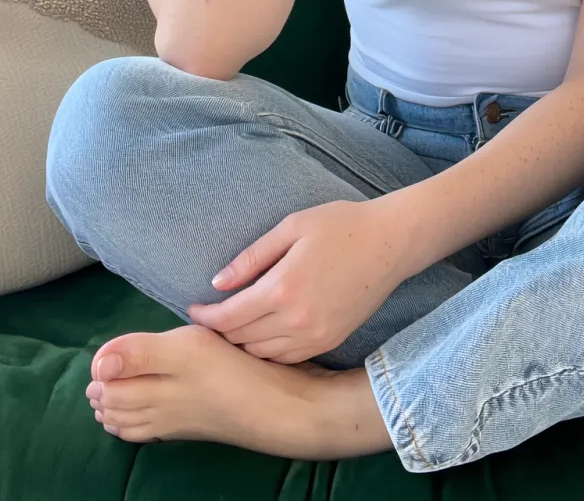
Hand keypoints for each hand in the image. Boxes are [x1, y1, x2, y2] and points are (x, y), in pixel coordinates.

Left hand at [185, 199, 410, 362]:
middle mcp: (297, 321)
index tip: (193, 309)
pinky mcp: (329, 342)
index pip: (229, 317)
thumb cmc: (340, 226)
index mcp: (283, 288)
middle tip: (209, 317)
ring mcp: (315, 336)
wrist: (391, 243)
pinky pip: (286, 357)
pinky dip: (268, 350)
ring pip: (262, 354)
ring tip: (233, 326)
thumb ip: (251, 257)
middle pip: (241, 340)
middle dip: (220, 331)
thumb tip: (217, 283)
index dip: (206, 316)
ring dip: (242, 343)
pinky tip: (263, 334)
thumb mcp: (291, 227)